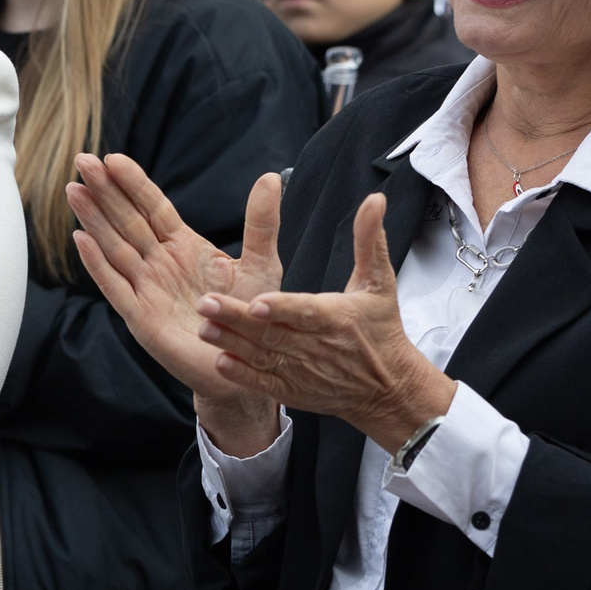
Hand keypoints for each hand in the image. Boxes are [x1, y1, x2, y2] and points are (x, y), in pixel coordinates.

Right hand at [68, 155, 284, 451]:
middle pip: (126, 221)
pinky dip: (97, 265)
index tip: (113, 158)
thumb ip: (261, 223)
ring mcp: (146, 289)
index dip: (133, 183)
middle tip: (83, 161)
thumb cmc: (252, 316)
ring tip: (74, 190)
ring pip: (114, 247)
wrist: (247, 364)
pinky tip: (80, 240)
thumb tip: (271, 177)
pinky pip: (114, 286)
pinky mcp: (141, 317)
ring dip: (93, 220)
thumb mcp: (262, 264)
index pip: (152, 207)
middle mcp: (159, 264)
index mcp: (183, 246)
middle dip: (104, 192)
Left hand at [194, 193, 456, 452]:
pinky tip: (220, 362)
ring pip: (262, 356)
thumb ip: (370, 240)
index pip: (305, 312)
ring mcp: (303, 371)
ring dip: (231, 343)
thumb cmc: (381, 329)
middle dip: (237, 318)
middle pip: (273, 332)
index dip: (281, 308)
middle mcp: (317, 346)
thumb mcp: (380, 283)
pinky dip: (242, 376)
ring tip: (203, 328)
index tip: (256, 302)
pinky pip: (264, 384)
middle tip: (205, 303)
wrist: (387, 388)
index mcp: (336, 318)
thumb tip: (375, 199)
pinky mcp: (293, 389)